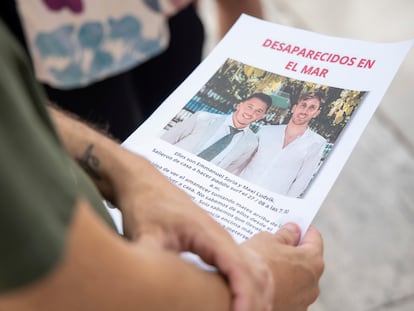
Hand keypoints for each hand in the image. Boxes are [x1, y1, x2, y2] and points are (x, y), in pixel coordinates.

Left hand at [47, 108, 272, 310]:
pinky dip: (250, 283)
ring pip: (254, 267)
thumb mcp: (144, 236)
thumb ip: (153, 263)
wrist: (143, 183)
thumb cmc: (145, 204)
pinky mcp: (214, 242)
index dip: (244, 294)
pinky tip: (243, 300)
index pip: (237, 267)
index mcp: (207, 233)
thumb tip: (152, 292)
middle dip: (255, 299)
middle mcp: (220, 235)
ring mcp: (220, 237)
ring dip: (257, 292)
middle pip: (253, 269)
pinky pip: (243, 264)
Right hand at [242, 223, 323, 310]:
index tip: (295, 225)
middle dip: (294, 251)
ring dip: (287, 271)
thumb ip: (285, 234)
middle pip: (307, 261)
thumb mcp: (268, 240)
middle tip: (278, 241)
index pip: (314, 238)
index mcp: (313, 261)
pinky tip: (266, 279)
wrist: (238, 294)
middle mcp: (313, 283)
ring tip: (267, 262)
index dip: (303, 229)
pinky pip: (288, 293)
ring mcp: (303, 301)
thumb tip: (292, 230)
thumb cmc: (256, 264)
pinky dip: (281, 286)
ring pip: (298, 280)